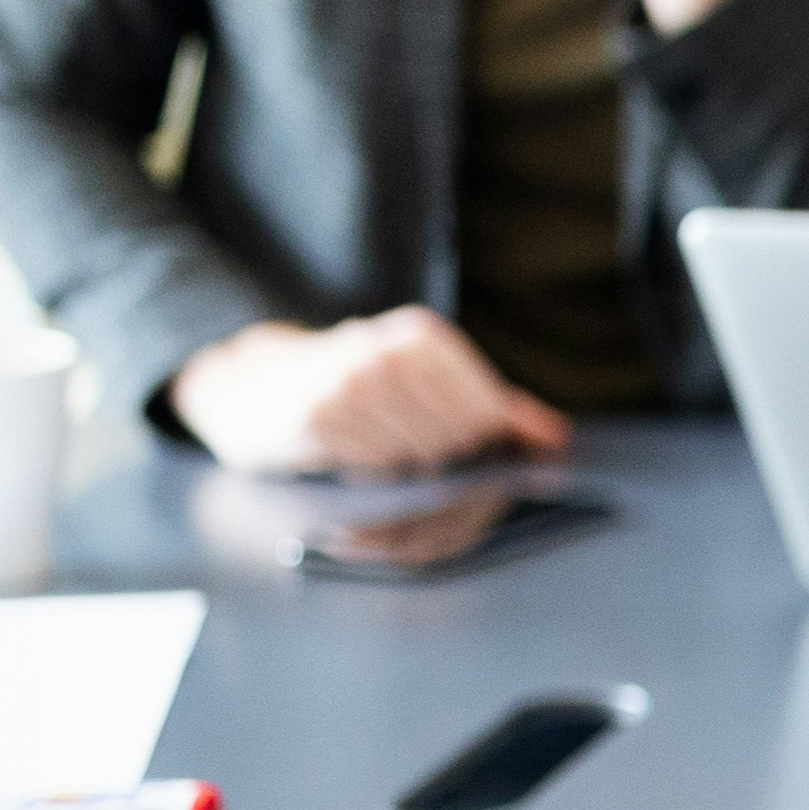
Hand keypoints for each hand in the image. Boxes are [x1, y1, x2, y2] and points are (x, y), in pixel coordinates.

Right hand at [168, 309, 571, 475]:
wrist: (254, 387)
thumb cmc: (353, 386)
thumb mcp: (421, 382)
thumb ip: (490, 405)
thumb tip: (554, 436)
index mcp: (422, 336)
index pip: (487, 409)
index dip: (483, 439)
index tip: (465, 444)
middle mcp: (388, 352)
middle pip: (459, 436)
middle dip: (447, 457)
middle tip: (417, 452)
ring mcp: (351, 383)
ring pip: (421, 455)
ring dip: (407, 467)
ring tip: (383, 450)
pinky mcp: (319, 417)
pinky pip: (376, 467)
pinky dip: (372, 473)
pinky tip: (355, 456)